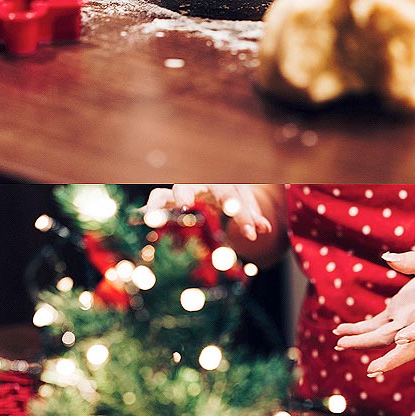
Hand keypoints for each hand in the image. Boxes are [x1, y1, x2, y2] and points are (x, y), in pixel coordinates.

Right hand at [144, 185, 273, 240]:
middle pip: (220, 189)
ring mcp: (186, 187)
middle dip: (227, 203)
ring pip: (183, 186)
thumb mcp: (240, 206)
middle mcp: (206, 182)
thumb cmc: (226, 198)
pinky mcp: (167, 196)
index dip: (245, 215)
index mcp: (227, 183)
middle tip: (233, 214)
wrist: (207, 185)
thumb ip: (251, 217)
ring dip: (183, 196)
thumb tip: (265, 229)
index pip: (240, 196)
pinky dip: (154, 205)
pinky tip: (149, 215)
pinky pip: (159, 196)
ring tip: (185, 206)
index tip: (253, 234)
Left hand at [333, 251, 414, 375]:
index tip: (402, 339)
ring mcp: (408, 321)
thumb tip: (388, 258)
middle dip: (388, 358)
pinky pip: (375, 327)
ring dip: (362, 342)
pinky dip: (358, 330)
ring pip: (384, 338)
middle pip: (404, 345)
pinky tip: (339, 330)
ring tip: (340, 343)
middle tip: (372, 369)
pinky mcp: (397, 315)